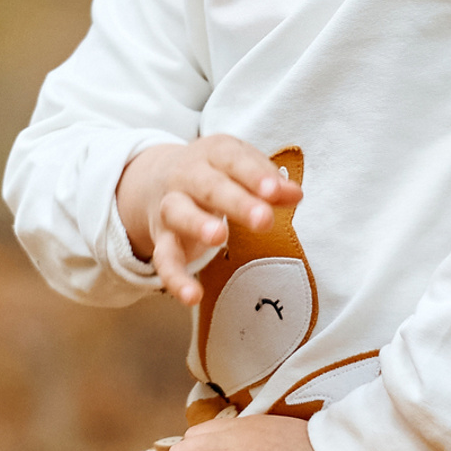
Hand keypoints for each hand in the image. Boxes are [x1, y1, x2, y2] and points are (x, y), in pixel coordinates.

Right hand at [116, 136, 301, 307]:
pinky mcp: (163, 239)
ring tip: (219, 238)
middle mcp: (187, 176)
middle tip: (263, 219)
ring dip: (198, 225)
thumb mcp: (242, 167)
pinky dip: (175, 279)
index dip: (255, 175)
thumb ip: (269, 182)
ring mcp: (171, 207)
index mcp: (213, 154)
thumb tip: (295, 194)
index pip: (234, 160)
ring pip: (179, 213)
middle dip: (236, 202)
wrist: (155, 178)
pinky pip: (165, 259)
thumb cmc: (215, 173)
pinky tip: (192, 296)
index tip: (276, 191)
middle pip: (210, 186)